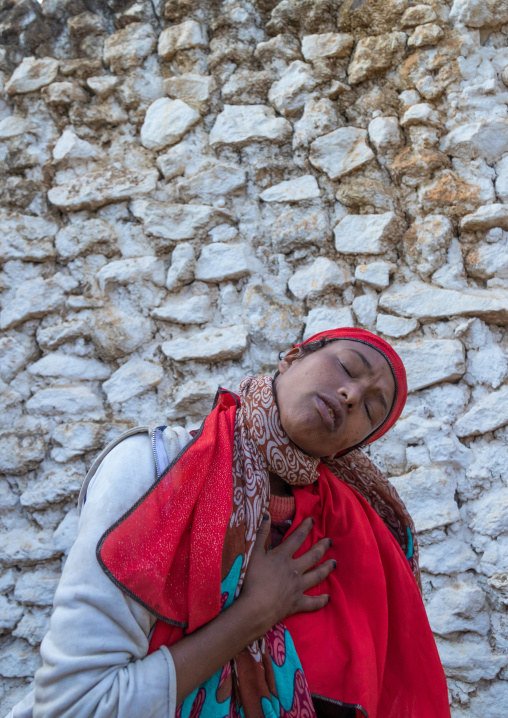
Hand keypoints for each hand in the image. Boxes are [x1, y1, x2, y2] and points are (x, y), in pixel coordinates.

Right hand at [239, 515, 335, 638]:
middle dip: (322, 547)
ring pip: (317, 576)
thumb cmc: (253, 579)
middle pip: (312, 556)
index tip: (313, 520)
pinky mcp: (298, 603)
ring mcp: (298, 587)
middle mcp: (294, 570)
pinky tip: (328, 598)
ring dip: (326, 569)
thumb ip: (261, 533)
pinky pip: (313, 603)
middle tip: (330, 541)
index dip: (305, 528)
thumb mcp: (254, 553)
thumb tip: (266, 514)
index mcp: (283, 556)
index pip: (297, 538)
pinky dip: (321, 601)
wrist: (257, 606)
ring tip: (334, 563)